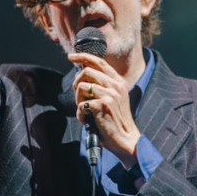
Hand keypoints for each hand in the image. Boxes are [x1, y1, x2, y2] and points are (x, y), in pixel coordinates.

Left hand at [67, 52, 140, 167]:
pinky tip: (86, 120)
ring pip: (81, 87)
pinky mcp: (103, 105)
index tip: (71, 56)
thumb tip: (82, 72)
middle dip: (76, 83)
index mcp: (119, 81)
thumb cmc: (115, 120)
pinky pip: (81, 104)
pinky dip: (80, 114)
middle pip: (87, 71)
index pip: (99, 61)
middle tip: (78, 96)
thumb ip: (102, 85)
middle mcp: (116, 85)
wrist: (125, 139)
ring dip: (77, 100)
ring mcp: (110, 95)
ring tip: (85, 111)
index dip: (83, 56)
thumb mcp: (114, 98)